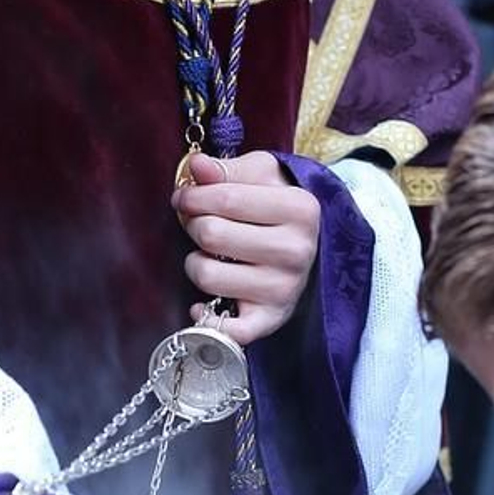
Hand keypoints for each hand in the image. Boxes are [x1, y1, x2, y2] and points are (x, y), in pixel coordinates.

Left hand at [172, 152, 319, 344]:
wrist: (308, 251)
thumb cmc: (276, 208)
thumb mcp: (263, 176)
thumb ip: (228, 169)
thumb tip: (197, 166)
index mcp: (300, 208)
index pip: (226, 197)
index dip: (193, 195)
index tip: (185, 196)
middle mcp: (297, 250)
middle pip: (210, 234)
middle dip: (194, 226)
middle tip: (200, 225)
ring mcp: (285, 288)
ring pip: (205, 274)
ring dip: (196, 263)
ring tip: (210, 257)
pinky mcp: (270, 319)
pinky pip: (224, 327)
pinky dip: (205, 316)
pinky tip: (205, 303)